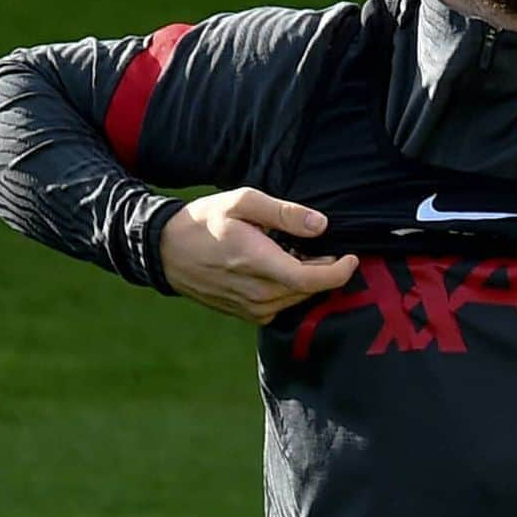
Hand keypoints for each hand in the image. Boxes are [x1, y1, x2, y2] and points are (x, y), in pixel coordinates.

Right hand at [160, 187, 357, 324]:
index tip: (351, 256)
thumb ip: (284, 213)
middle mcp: (255, 293)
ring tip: (293, 253)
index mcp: (257, 262)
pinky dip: (290, 290)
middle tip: (317, 246)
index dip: (339, 271)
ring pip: (296, 300)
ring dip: (307, 280)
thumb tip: (321, 225)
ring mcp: (250, 308)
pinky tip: (278, 269)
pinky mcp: (246, 315)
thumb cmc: (204, 222)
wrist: (165, 251)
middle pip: (308, 290)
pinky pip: (281, 306)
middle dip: (324, 270)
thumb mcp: (242, 202)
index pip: (311, 280)